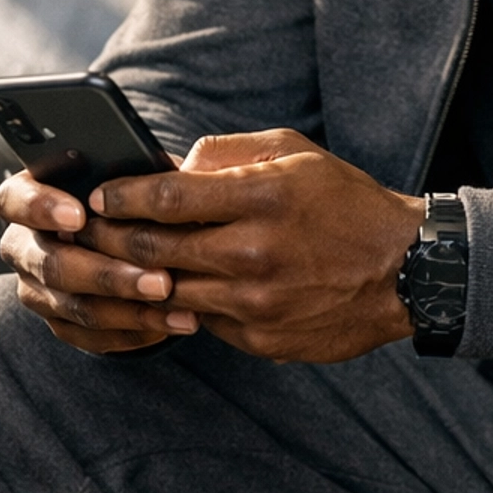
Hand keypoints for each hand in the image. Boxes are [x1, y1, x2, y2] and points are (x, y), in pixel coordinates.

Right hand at [0, 162, 201, 356]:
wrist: (133, 236)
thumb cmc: (126, 197)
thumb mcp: (128, 173)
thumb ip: (134, 171)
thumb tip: (166, 175)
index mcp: (28, 198)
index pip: (14, 200)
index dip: (41, 208)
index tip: (79, 215)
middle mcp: (24, 247)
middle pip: (52, 265)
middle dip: (109, 275)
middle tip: (159, 279)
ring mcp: (37, 290)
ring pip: (76, 306)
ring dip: (130, 309)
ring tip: (174, 302)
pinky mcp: (59, 322)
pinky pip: (90, 335)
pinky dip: (132, 330)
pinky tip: (167, 321)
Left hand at [84, 129, 423, 364]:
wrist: (407, 272)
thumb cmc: (346, 203)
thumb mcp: (293, 153)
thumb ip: (225, 154)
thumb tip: (169, 167)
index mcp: (262, 198)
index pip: (166, 197)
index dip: (120, 195)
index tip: (98, 195)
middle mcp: (254, 253)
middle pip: (153, 251)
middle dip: (109, 240)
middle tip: (85, 232)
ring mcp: (257, 302)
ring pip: (169, 293)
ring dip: (135, 281)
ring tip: (113, 265)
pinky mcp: (261, 339)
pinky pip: (202, 321)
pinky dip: (182, 306)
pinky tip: (169, 292)